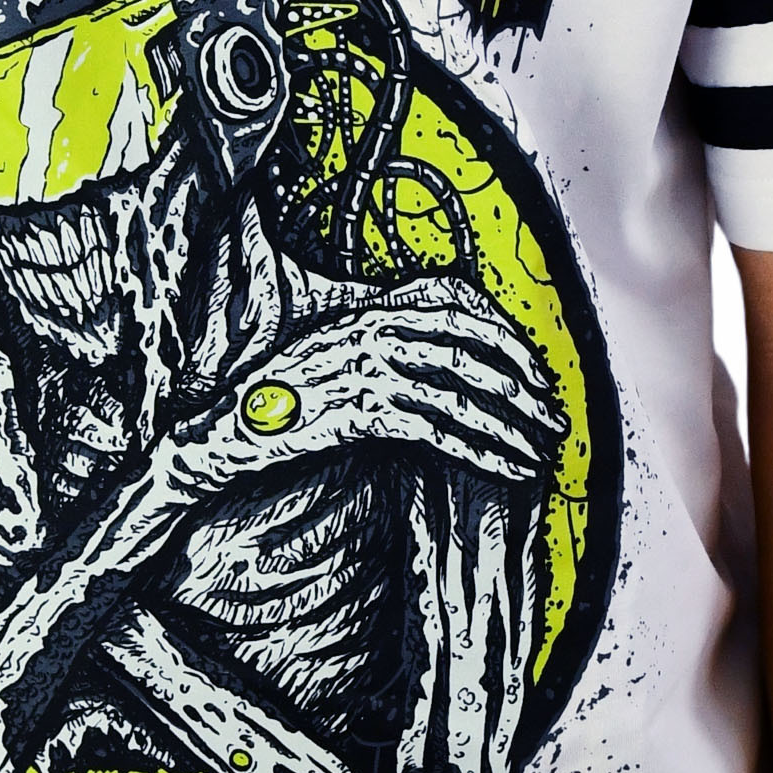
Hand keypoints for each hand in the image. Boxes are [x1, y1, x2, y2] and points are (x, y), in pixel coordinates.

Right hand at [189, 280, 564, 487]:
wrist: (219, 436)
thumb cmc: (272, 404)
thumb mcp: (325, 354)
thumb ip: (372, 343)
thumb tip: (422, 350)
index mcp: (363, 308)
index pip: (453, 304)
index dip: (502, 336)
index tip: (534, 370)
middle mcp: (367, 328)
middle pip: (467, 346)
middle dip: (521, 383)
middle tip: (553, 417)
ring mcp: (362, 367)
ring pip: (460, 391)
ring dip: (512, 423)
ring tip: (543, 449)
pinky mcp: (357, 410)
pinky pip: (437, 429)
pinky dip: (481, 449)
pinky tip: (510, 468)